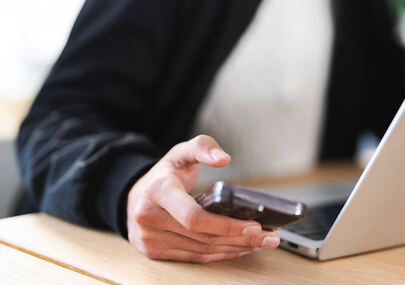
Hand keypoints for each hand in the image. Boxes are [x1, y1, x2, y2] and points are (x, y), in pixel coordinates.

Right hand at [126, 135, 279, 262]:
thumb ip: (203, 147)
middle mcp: (149, 217)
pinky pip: (194, 257)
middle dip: (241, 238)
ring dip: (235, 248)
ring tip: (261, 242)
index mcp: (158, 190)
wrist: (134, 195)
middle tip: (269, 237)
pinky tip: (239, 248)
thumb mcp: (181, 152)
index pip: (193, 216)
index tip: (254, 225)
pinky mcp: (154, 252)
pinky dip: (220, 254)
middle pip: (204, 236)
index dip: (226, 225)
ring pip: (202, 250)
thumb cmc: (164, 174)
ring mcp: (149, 239)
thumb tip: (224, 158)